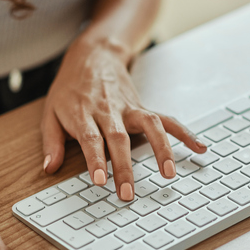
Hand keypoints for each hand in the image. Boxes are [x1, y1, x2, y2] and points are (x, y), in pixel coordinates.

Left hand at [41, 37, 206, 199]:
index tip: (101, 180)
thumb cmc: (70, 89)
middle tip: (128, 193)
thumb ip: (51, 142)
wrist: (92, 56)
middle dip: (124, 167)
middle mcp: (109, 111)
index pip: (91, 139)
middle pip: (119, 139)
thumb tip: (49, 168)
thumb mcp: (50, 112)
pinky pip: (166, 120)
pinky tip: (199, 147)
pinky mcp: (143, 107)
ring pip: (149, 126)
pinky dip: (184, 133)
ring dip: (161, 149)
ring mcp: (129, 108)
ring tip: (169, 173)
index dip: (96, 159)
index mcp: (83, 113)